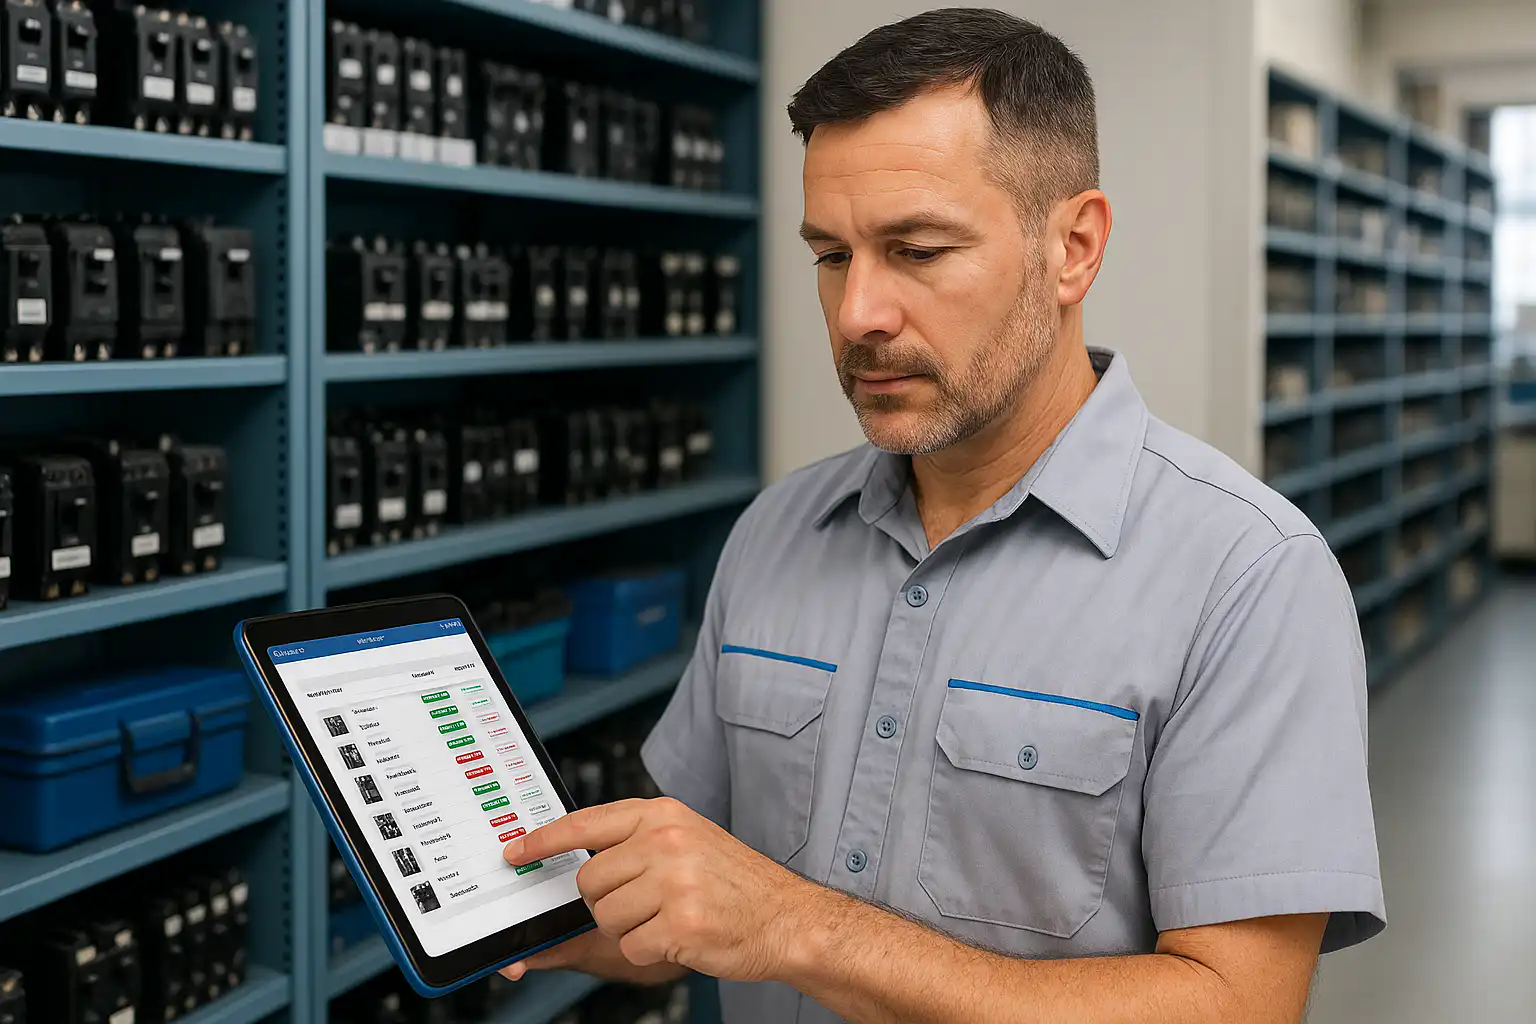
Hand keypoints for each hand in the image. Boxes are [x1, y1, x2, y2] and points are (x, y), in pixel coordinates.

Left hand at [501, 797, 821, 982]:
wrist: (786, 917)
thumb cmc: (736, 884)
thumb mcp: (687, 841)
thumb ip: (636, 843)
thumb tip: (577, 864)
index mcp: (663, 814)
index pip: (586, 822)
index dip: (544, 840)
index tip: (516, 852)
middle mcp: (666, 840)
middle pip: (589, 880)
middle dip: (606, 902)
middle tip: (645, 904)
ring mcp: (674, 880)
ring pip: (605, 916)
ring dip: (630, 929)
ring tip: (669, 917)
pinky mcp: (680, 922)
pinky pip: (631, 946)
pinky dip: (650, 951)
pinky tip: (680, 936)